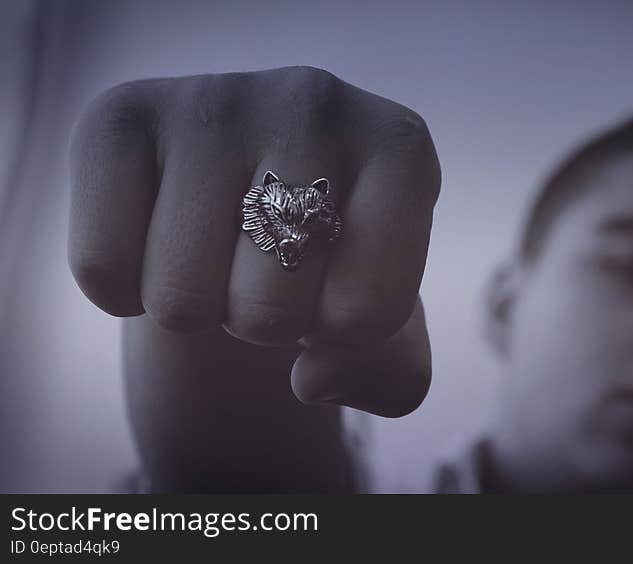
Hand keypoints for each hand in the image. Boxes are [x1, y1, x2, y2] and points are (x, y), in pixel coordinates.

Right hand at [69, 66, 438, 416]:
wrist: (246, 214)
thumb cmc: (329, 269)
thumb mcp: (387, 337)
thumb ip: (390, 379)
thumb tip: (310, 379)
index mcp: (401, 150)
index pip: (366, 315)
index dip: (343, 335)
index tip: (337, 288)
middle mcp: (317, 102)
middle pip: (269, 312)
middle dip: (266, 322)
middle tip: (269, 268)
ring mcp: (216, 100)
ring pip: (180, 299)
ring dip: (198, 308)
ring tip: (220, 252)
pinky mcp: (123, 114)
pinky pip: (101, 266)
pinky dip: (124, 291)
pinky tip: (159, 242)